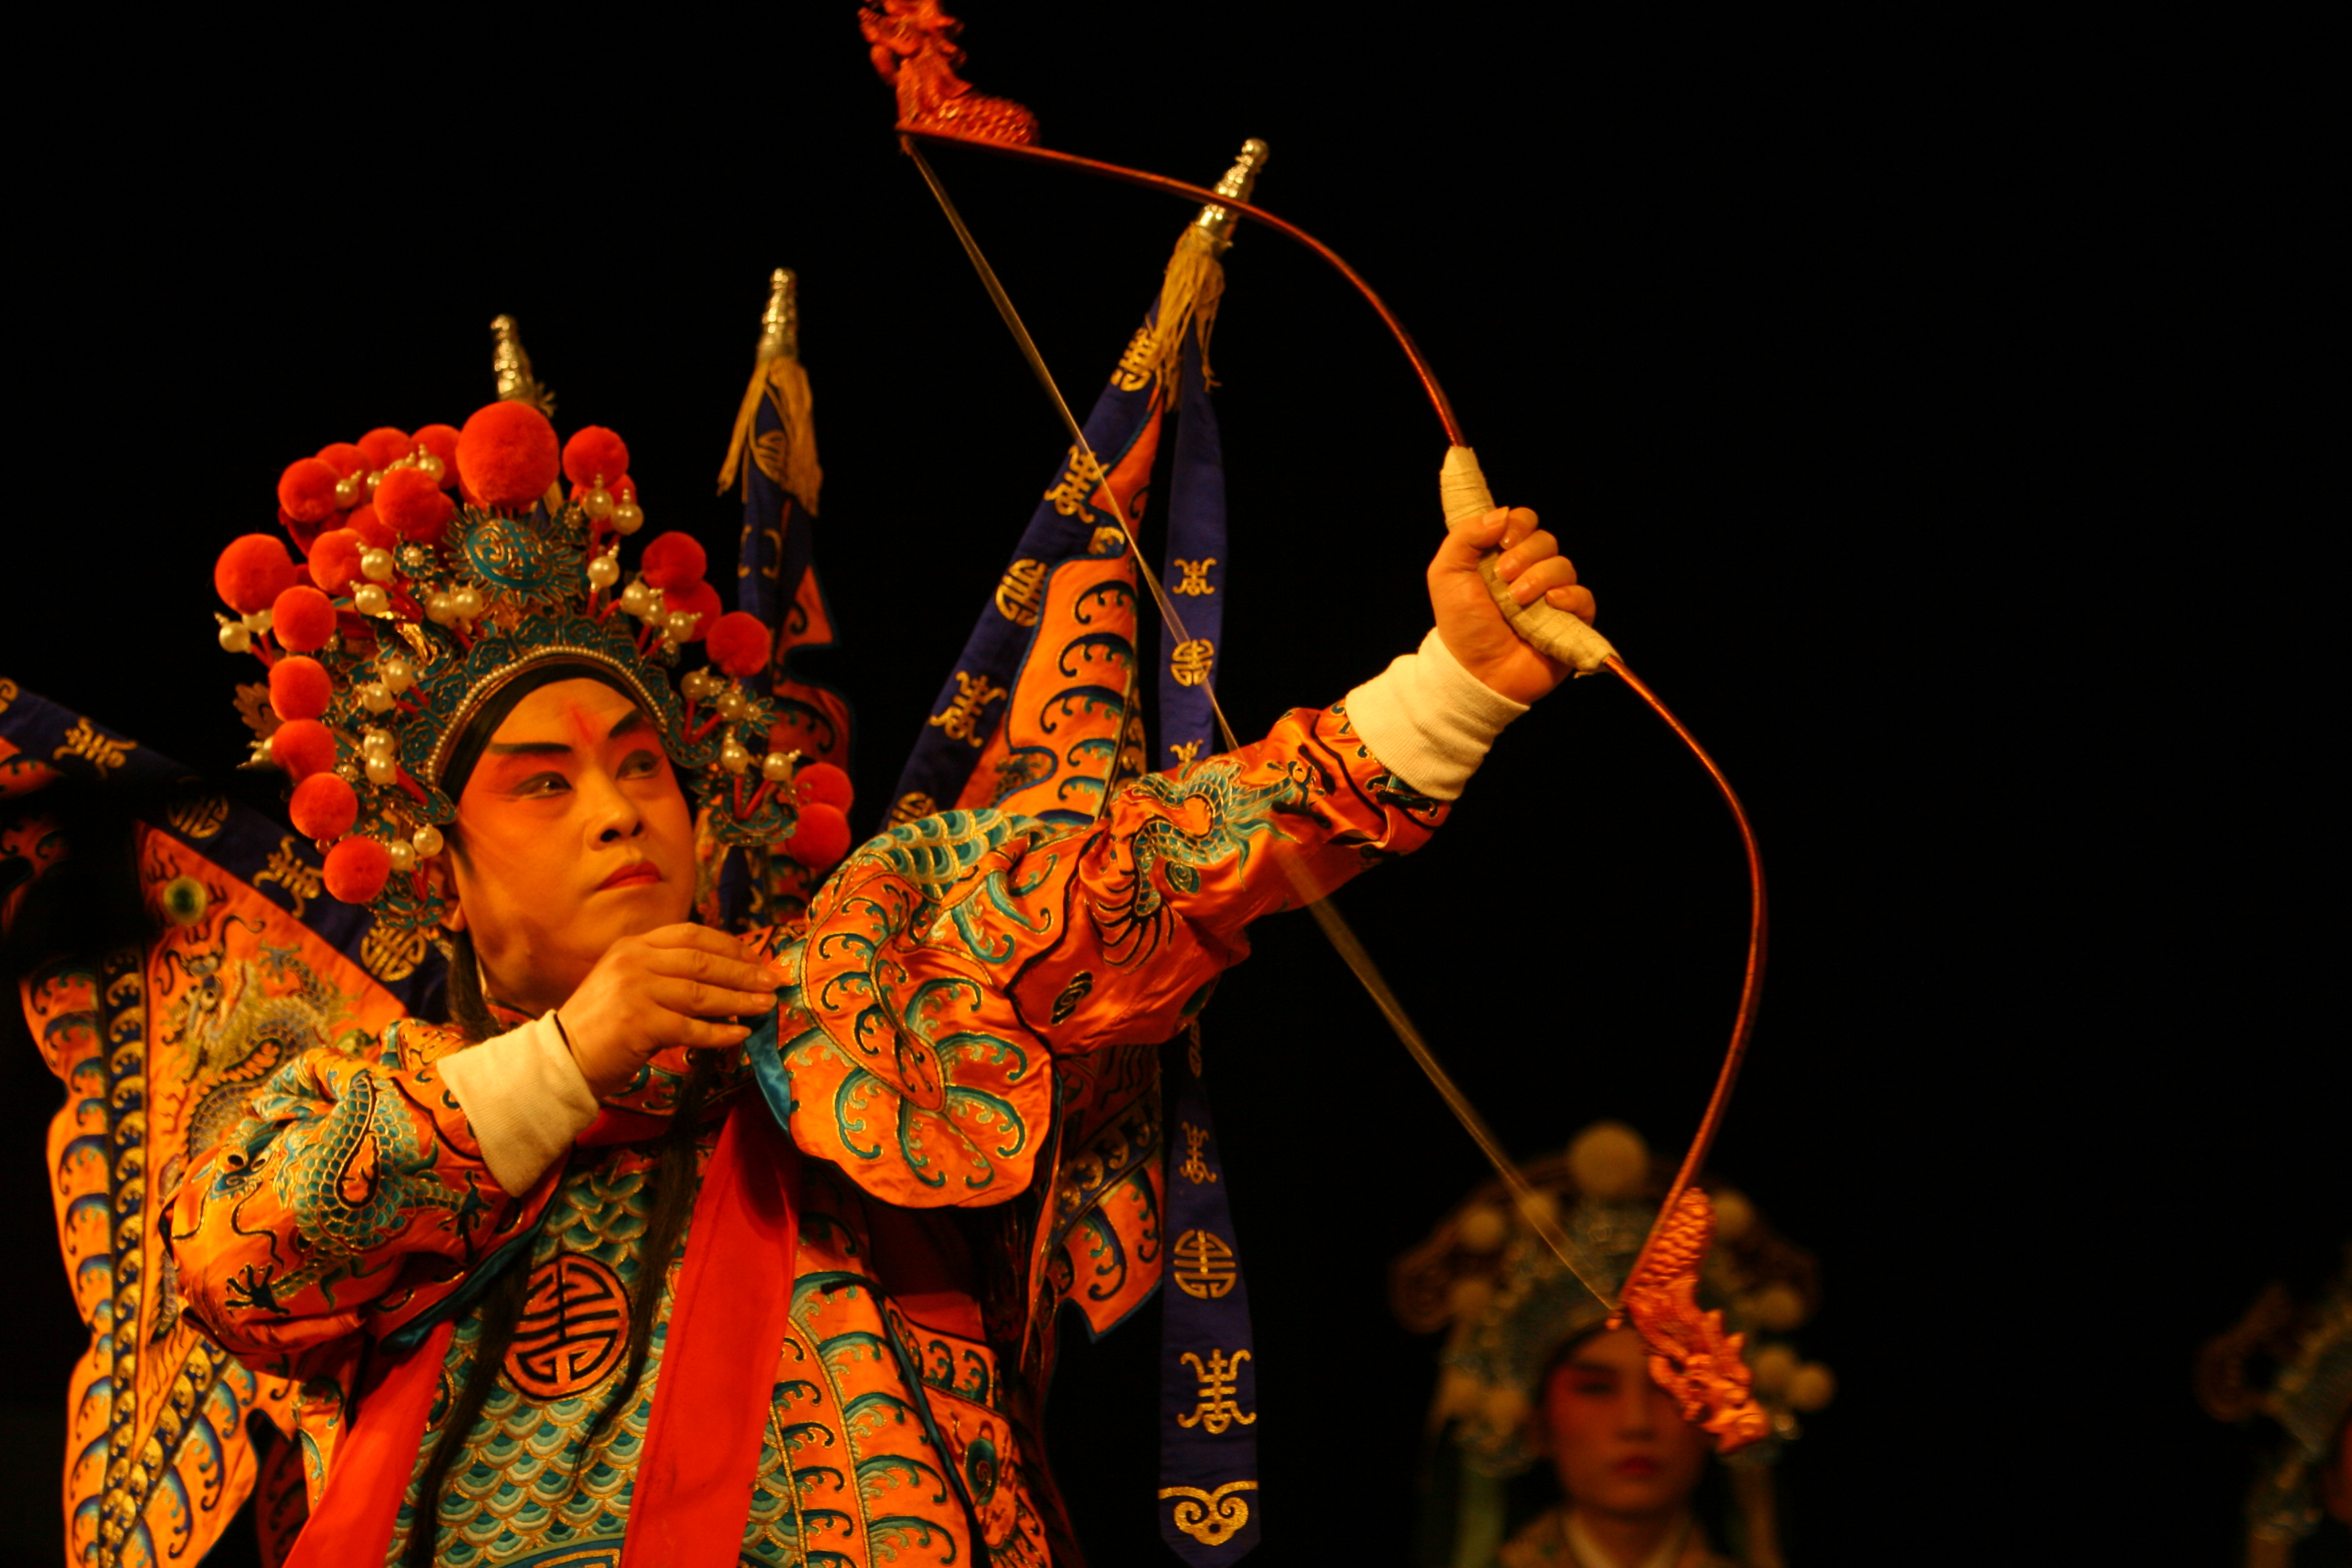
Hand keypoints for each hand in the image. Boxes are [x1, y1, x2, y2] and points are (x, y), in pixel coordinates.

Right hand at [555, 923, 781, 1098]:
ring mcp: (636, 990)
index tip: (755, 958)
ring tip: (766, 1006)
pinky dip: (720, 1032)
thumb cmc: (602, 1024)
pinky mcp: (639, 1022)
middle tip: (772, 982)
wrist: (562, 1057)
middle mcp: (634, 960)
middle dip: (743, 972)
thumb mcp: (629, 984)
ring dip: (740, 1000)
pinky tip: (740, 1035)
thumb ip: (666, 974)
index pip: (691, 934)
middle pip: (702, 961)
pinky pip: (691, 1027)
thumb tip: (725, 977)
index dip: (729, 945)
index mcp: (633, 945)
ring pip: (701, 992)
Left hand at [1427, 506, 1595, 704]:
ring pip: (1563, 565)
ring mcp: (1552, 595)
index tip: (1501, 543)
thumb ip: (1466, 536)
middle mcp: (1530, 571)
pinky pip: (1583, 596)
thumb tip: (1502, 514)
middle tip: (1502, 579)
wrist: (1475, 671)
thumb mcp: (1447, 574)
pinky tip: (1548, 606)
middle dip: (1523, 555)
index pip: (1524, 520)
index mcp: (1502, 556)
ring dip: (1538, 578)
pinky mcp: (1571, 620)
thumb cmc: (1461, 625)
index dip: (1517, 525)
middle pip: (1545, 539)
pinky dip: (1567, 597)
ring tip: (1516, 601)